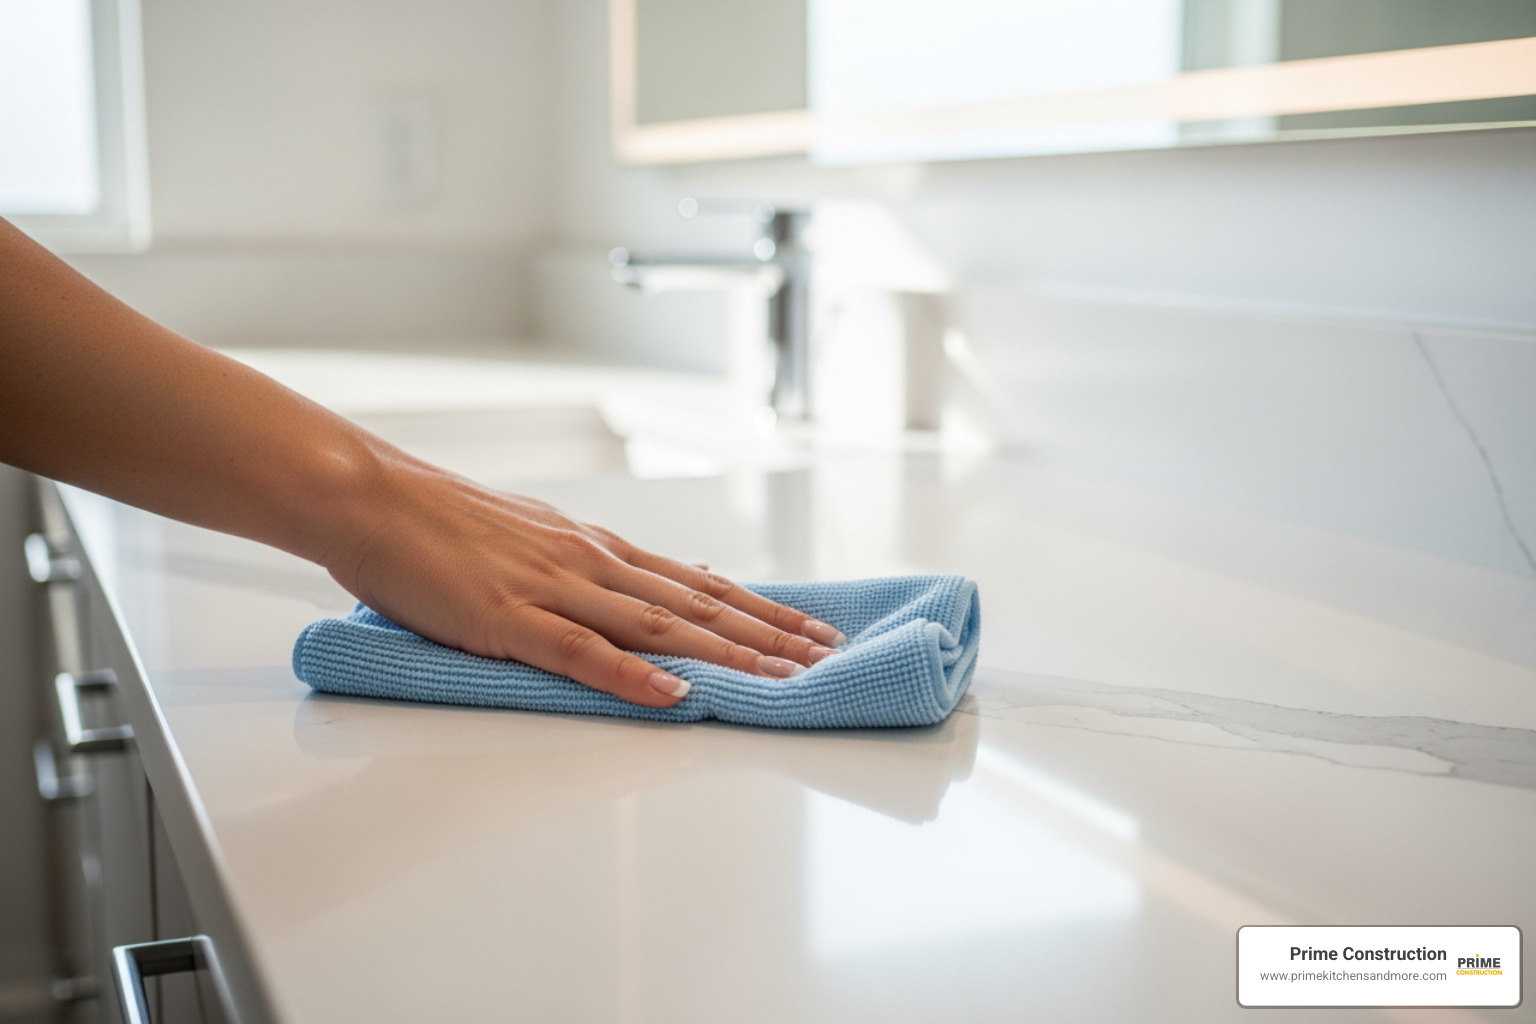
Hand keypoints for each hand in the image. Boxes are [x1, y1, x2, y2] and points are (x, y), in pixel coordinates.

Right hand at [323, 456, 845, 707]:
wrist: (371, 498)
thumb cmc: (439, 520)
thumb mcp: (528, 535)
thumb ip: (576, 566)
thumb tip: (619, 588)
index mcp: (593, 546)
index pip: (696, 582)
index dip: (758, 608)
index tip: (806, 628)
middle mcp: (590, 561)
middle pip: (698, 603)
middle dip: (768, 633)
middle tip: (824, 656)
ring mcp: (554, 589)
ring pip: (660, 625)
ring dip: (728, 655)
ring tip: (782, 677)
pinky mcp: (510, 619)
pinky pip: (583, 651)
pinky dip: (634, 676)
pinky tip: (675, 695)